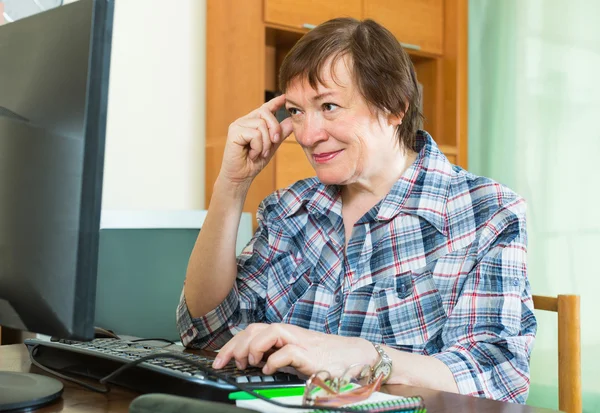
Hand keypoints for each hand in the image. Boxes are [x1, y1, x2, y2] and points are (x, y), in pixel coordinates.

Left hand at [212, 323, 375, 376]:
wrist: (356, 355)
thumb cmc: (326, 357)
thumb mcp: (294, 355)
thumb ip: (275, 354)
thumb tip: (251, 362)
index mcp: (283, 333)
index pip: (251, 331)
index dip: (232, 344)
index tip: (218, 360)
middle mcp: (290, 333)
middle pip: (255, 329)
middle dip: (235, 345)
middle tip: (225, 363)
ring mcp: (300, 342)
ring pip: (269, 332)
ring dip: (254, 348)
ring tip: (250, 363)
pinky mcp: (311, 355)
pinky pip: (288, 351)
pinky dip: (274, 360)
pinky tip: (269, 369)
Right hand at [218, 94, 292, 187]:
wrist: (241, 177)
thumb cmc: (253, 163)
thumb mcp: (271, 146)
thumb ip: (280, 133)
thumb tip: (292, 121)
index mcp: (253, 123)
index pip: (265, 108)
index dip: (275, 102)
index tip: (285, 97)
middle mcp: (244, 121)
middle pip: (266, 113)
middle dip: (274, 129)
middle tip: (273, 143)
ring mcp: (238, 125)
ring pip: (261, 125)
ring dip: (265, 143)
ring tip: (259, 153)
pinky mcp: (234, 132)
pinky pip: (255, 134)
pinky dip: (257, 147)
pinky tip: (251, 154)